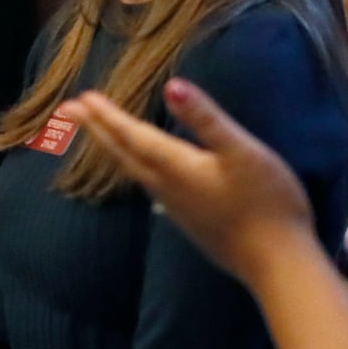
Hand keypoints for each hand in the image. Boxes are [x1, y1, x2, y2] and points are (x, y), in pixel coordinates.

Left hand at [63, 79, 315, 287]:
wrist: (278, 263)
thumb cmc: (266, 202)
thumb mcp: (241, 150)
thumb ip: (206, 118)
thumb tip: (171, 85)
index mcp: (177, 167)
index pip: (132, 136)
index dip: (107, 116)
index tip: (80, 98)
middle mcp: (168, 188)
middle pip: (123, 155)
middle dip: (97, 130)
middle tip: (69, 111)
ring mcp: (178, 208)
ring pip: (134, 172)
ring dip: (113, 149)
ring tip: (100, 134)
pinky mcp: (191, 222)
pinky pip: (150, 186)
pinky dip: (136, 168)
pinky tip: (145, 170)